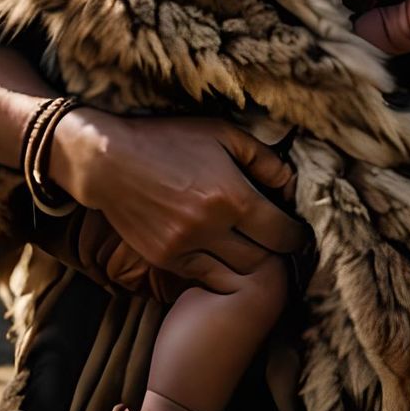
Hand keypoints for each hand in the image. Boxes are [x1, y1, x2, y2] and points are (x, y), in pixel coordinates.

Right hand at [51, 110, 308, 294]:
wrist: (111, 162)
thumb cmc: (170, 140)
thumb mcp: (223, 134)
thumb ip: (263, 158)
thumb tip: (290, 184)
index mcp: (231, 195)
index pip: (282, 233)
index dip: (296, 236)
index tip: (297, 233)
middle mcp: (211, 227)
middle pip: (262, 258)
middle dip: (275, 251)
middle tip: (276, 241)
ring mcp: (186, 247)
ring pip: (235, 273)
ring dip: (248, 264)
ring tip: (250, 249)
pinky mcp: (165, 260)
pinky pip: (204, 276)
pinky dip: (218, 270)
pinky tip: (221, 254)